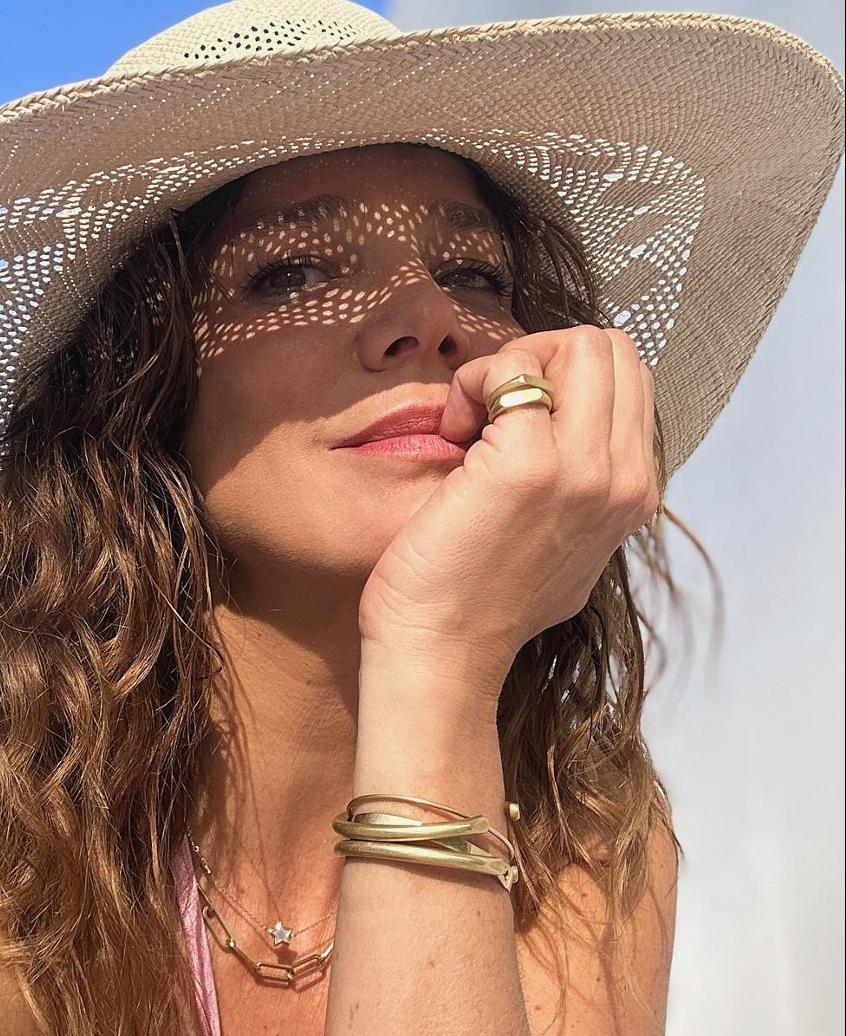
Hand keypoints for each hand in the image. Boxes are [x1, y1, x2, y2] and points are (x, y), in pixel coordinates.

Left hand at [357, 325, 660, 693]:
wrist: (442, 651)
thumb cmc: (481, 602)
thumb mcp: (567, 549)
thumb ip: (585, 494)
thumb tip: (576, 441)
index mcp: (635, 494)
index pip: (627, 379)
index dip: (561, 380)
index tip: (508, 425)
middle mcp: (623, 478)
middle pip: (609, 349)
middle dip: (540, 359)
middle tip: (488, 412)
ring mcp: (582, 469)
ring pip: (577, 344)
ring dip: (511, 365)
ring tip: (471, 422)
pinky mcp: (528, 463)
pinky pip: (511, 368)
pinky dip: (472, 383)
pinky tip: (450, 432)